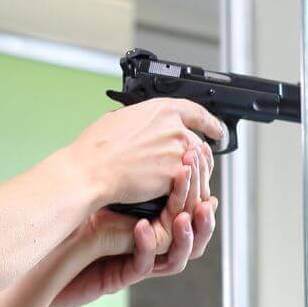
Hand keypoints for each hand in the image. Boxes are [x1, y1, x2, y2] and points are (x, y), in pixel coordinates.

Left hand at [51, 155, 218, 306]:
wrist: (42, 256)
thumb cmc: (69, 225)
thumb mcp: (103, 196)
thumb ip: (127, 179)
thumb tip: (143, 141)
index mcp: (151, 225)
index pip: (185, 208)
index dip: (197, 190)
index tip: (199, 165)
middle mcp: (150, 247)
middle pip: (191, 234)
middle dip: (200, 212)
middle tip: (204, 193)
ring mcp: (136, 263)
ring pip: (177, 255)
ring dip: (184, 234)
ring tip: (184, 214)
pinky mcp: (121, 277)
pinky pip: (143, 264)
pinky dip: (146, 247)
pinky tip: (143, 228)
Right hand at [66, 98, 225, 205]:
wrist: (91, 171)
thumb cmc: (95, 149)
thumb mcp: (117, 119)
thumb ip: (139, 120)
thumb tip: (139, 124)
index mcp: (161, 110)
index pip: (197, 113)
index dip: (210, 122)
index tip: (217, 129)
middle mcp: (175, 128)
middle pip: (200, 144)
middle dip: (198, 158)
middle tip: (190, 167)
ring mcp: (178, 151)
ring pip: (198, 167)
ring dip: (194, 177)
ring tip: (183, 186)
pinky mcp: (176, 175)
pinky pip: (190, 185)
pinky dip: (186, 192)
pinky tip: (178, 196)